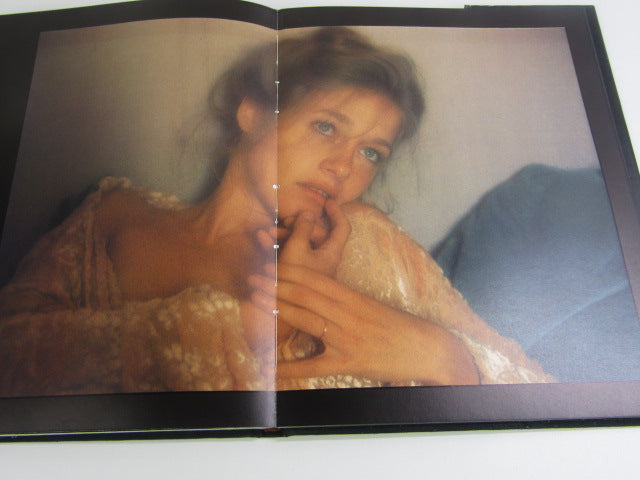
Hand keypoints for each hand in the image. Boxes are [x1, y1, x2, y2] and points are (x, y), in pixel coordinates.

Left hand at [249, 263, 479, 385]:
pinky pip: (314, 365)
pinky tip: (272, 367)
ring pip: (307, 319)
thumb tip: (321, 298)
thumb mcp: (373, 307)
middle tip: (253, 278)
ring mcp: (347, 337)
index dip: (290, 272)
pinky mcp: (349, 361)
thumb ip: (347, 303)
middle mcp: (348, 314)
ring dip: (278, 309)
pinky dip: (292, 367)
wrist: (429, 349)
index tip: (272, 266)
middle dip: (277, 285)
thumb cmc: (401, 328)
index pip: (317, 280)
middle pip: (306, 295)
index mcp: (354, 298)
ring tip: (256, 301)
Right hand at [256, 199, 350, 277]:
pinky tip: (262, 239)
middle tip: (284, 221)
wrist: (281, 311)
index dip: (337, 213)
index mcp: (331, 253)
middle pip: (314, 234)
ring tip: (266, 231)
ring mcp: (308, 266)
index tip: (327, 202)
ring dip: (281, 234)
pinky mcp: (294, 273)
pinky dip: (276, 245)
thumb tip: (310, 212)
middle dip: (296, 224)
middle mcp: (323, 259)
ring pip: (297, 242)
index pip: (342, 228)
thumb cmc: (295, 281)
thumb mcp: (298, 249)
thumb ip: (303, 228)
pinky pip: (288, 253)